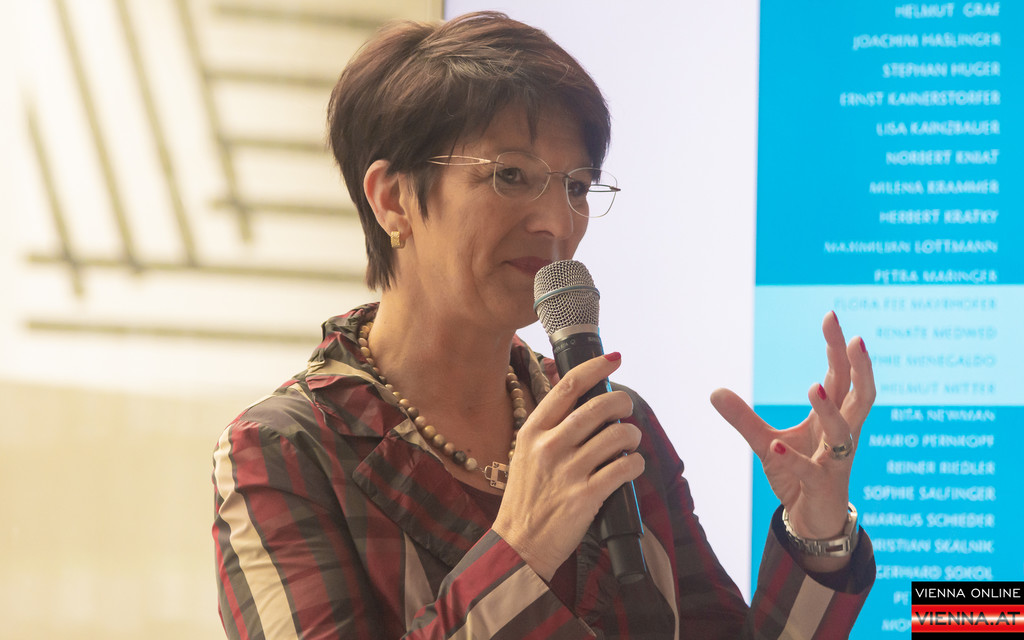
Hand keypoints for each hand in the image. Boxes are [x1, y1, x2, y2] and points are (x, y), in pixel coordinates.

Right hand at [492, 354, 643, 580]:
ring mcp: (568, 472)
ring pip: (617, 437)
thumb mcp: (525, 453)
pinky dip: (635, 464)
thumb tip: (582, 399)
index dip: (595, 368)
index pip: (568, 387)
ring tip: (630, 442)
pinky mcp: (585, 496)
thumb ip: (549, 428)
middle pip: (598, 407)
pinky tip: (631, 466)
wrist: (519, 544)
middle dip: (622, 402)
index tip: (614, 358)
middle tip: (626, 407)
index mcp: (532, 431)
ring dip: (632, 436)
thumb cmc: (526, 497)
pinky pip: (624, 469)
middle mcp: (549, 447)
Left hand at [710, 311, 874, 569]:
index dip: (838, 348)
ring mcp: (836, 461)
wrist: (812, 520)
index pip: (841, 376)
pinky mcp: (823, 486)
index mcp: (832, 418)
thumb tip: (714, 391)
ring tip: (811, 386)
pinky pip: (811, 471)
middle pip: (861, 395)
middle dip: (860, 367)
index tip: (830, 316)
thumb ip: (743, 418)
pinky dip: (792, 459)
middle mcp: (841, 435)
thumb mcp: (766, 442)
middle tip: (854, 339)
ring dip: (828, 408)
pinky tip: (773, 445)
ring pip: (843, 431)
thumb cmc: (798, 476)